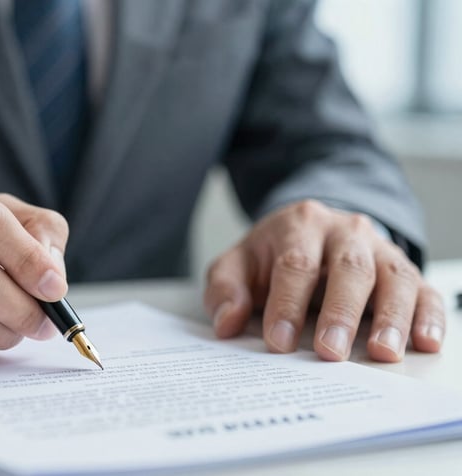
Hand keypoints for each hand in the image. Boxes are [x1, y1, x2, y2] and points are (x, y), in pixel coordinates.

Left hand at [203, 200, 444, 361]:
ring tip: (383, 352)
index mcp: (300, 225)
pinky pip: (425, 290)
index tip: (279, 341)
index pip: (296, 265)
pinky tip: (426, 342)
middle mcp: (346, 232)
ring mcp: (380, 250)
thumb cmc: (271, 257)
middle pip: (349, 268)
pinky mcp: (406, 271)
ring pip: (394, 277)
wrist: (309, 233)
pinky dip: (429, 315)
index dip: (287, 304)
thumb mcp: (238, 265)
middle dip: (341, 312)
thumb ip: (226, 288)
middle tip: (330, 352)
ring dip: (392, 316)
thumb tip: (227, 321)